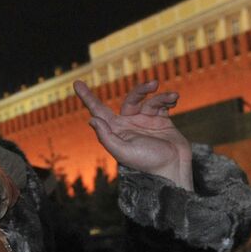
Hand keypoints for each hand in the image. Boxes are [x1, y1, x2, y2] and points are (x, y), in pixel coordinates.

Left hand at [75, 80, 192, 188]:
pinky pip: (162, 105)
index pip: (98, 111)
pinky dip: (167, 100)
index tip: (76, 83)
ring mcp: (145, 121)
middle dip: (141, 90)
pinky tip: (174, 99)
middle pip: (131, 99)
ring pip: (149, 101)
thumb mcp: (123, 151)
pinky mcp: (161, 122)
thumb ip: (107, 136)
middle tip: (153, 84)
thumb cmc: (147, 162)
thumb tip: (92, 119)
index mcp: (116, 130)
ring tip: (172, 96)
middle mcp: (129, 123)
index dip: (87, 97)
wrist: (173, 168)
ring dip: (160, 97)